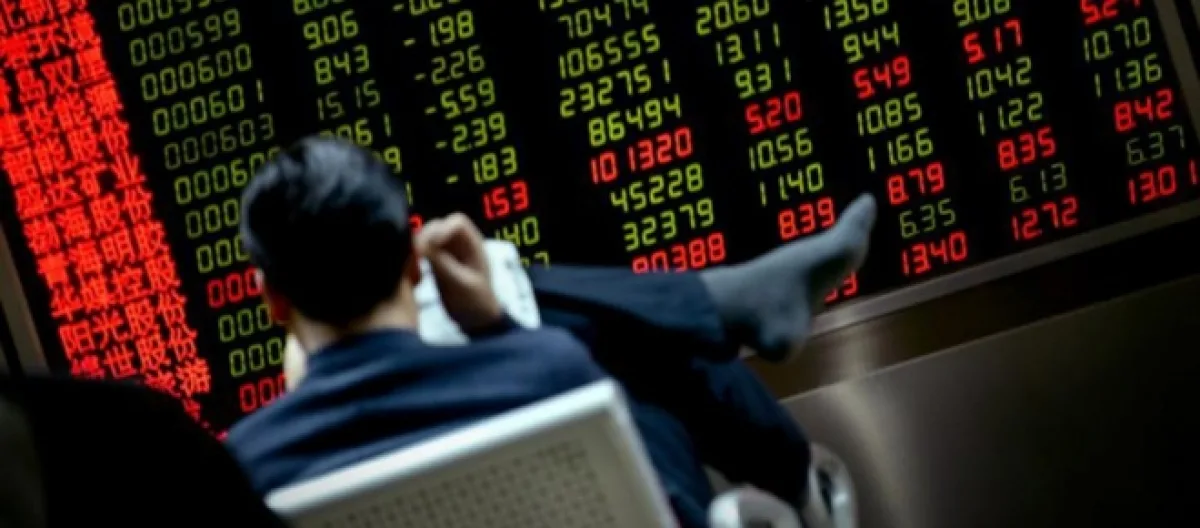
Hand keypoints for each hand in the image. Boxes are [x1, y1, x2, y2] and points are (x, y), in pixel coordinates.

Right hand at [415, 213, 503, 331]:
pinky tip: (413, 268)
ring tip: (412, 261)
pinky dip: (417, 256)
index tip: (426, 246)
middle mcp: (461, 244)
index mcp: (474, 244)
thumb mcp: (459, 283)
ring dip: (419, 246)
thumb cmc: (475, 303)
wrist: (476, 322)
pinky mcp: (438, 262)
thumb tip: (420, 245)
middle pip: (439, 226)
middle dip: (426, 236)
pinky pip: (425, 251)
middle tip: (414, 254)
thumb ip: (441, 263)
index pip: (457, 222)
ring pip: (429, 237)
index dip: (440, 229)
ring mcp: (449, 252)